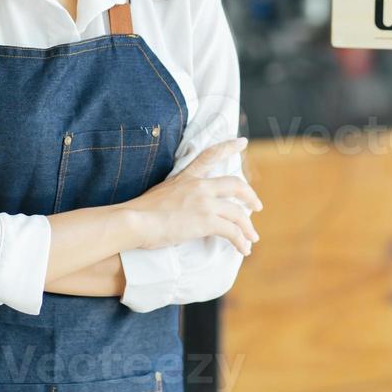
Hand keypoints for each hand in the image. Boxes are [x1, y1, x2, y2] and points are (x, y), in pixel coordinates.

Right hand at [121, 137, 262, 254]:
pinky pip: (232, 231)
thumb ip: (177, 195)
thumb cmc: (140, 212)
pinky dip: (241, 241)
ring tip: (252, 238)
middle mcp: (199, 186)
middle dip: (250, 196)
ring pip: (238, 212)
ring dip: (248, 227)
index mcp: (187, 177)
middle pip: (235, 185)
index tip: (242, 142)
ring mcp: (204, 202)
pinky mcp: (206, 220)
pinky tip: (244, 249)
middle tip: (257, 207)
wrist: (135, 220)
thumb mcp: (161, 193)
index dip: (228, 147)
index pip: (210, 155)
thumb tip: (182, 208)